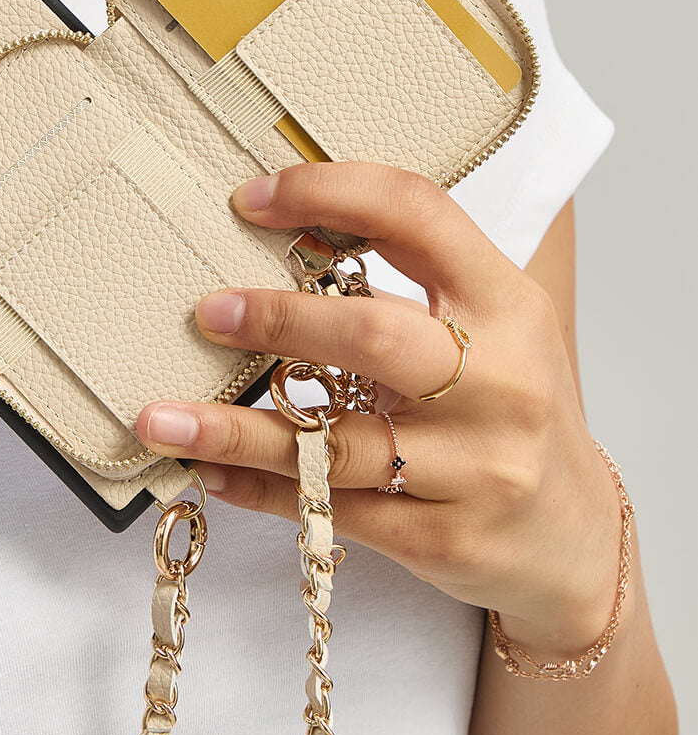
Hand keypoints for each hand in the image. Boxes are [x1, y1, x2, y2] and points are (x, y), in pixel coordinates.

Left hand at [137, 162, 625, 659]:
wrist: (574, 540)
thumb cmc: (514, 417)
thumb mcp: (495, 335)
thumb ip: (415, 287)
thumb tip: (286, 242)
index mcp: (508, 306)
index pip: (420, 217)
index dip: (330, 193)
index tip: (253, 199)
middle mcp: (500, 382)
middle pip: (372, 333)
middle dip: (277, 318)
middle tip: (206, 313)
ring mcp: (476, 468)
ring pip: (334, 442)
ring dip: (236, 429)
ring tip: (161, 417)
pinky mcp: (443, 539)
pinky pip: (331, 509)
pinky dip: (260, 489)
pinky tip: (209, 471)